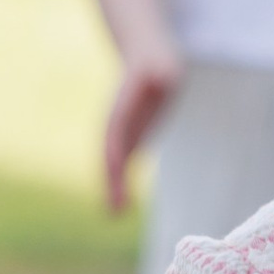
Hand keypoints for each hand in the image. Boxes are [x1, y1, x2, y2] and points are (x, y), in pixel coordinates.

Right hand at [101, 43, 183, 214]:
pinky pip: (121, 165)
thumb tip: (163, 79)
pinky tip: (120, 208)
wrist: (145, 59)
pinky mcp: (128, 140)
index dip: (114, 153)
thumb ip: (160, 74)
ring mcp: (120, 132)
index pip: (115, 132)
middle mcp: (115, 122)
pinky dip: (118, 185)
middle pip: (110, 153)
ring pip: (112, 163)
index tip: (114, 173)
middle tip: (113, 210)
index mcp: (122, 105)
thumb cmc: (156, 64)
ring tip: (114, 215)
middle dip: (111, 180)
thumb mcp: (161, 65)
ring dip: (112, 188)